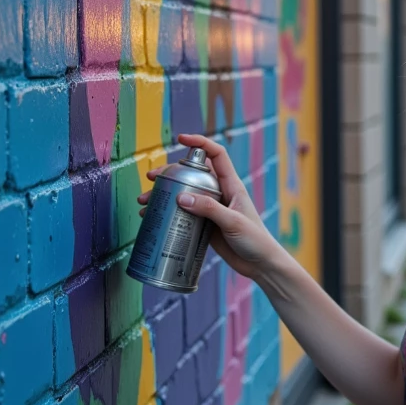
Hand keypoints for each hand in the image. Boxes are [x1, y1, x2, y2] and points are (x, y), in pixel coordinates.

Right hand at [136, 133, 275, 277]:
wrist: (260, 265)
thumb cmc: (255, 240)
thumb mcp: (232, 222)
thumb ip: (209, 209)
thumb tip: (181, 197)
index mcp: (231, 185)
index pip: (216, 155)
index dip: (200, 143)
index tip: (181, 139)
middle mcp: (220, 194)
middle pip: (193, 175)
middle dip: (170, 173)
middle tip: (152, 178)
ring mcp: (212, 210)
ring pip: (185, 195)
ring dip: (164, 196)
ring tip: (144, 202)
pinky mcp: (205, 226)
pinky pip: (184, 215)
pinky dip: (169, 214)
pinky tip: (154, 219)